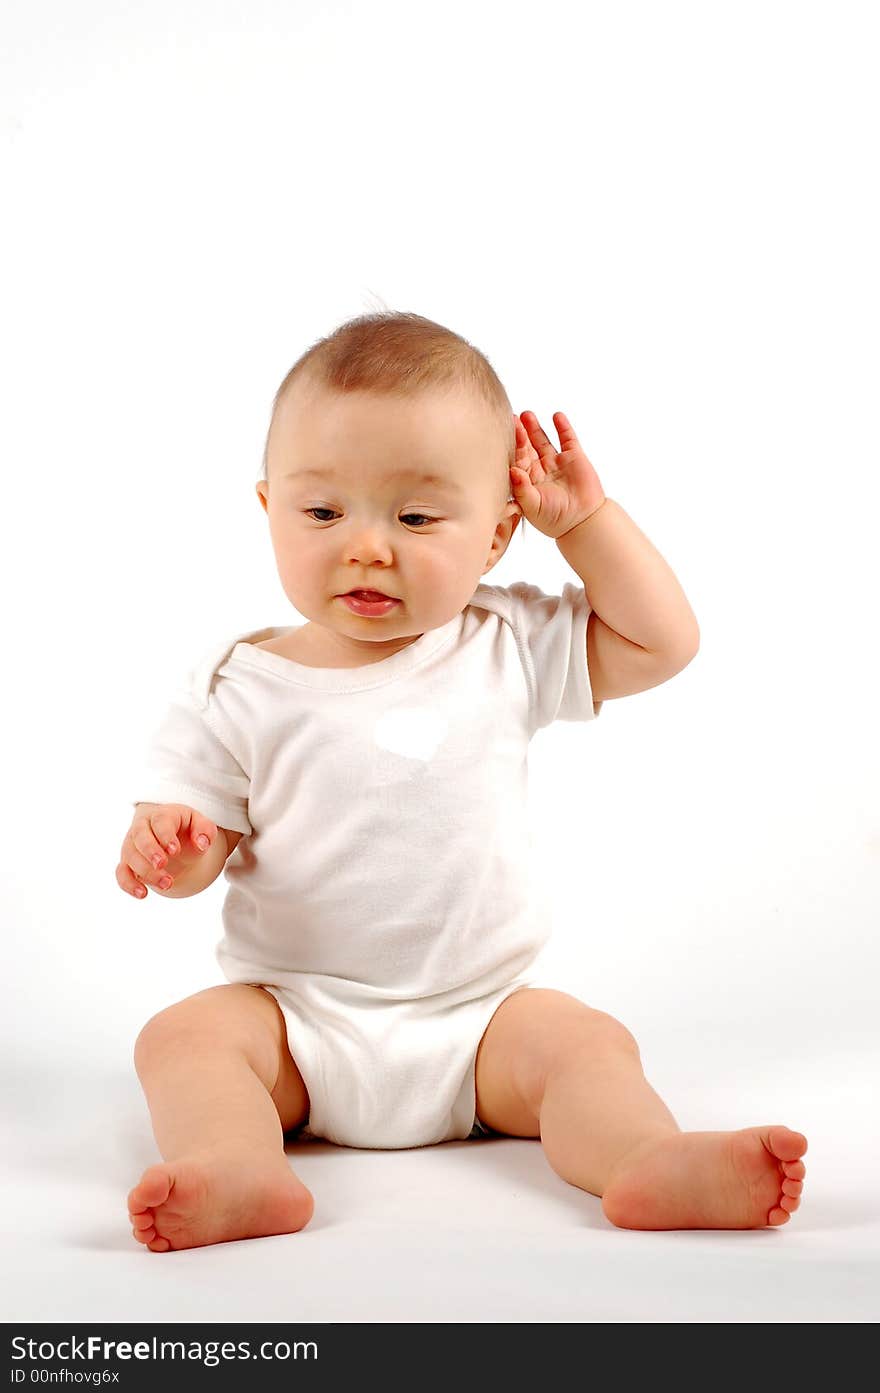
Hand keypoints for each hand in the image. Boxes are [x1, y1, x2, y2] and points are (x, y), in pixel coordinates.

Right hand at [116, 803, 220, 898]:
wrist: (170, 836)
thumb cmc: (186, 829)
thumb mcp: (200, 824)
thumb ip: (205, 830)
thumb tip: (202, 844)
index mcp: (162, 815)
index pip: (160, 821)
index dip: (165, 835)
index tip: (175, 850)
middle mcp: (143, 827)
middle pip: (140, 836)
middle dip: (150, 851)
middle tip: (162, 864)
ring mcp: (132, 844)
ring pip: (130, 856)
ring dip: (146, 872)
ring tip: (167, 884)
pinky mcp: (127, 862)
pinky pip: (121, 873)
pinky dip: (129, 884)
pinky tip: (142, 894)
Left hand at [510, 410, 606, 538]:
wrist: (583, 521)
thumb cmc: (554, 519)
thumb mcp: (533, 506)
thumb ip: (521, 489)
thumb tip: (513, 471)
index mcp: (526, 481)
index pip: (516, 460)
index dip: (512, 447)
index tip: (507, 434)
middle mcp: (539, 469)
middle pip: (526, 447)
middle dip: (520, 434)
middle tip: (513, 419)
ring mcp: (556, 462)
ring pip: (542, 440)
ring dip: (534, 427)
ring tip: (527, 414)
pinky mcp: (574, 457)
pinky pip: (567, 439)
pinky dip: (562, 427)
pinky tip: (556, 416)